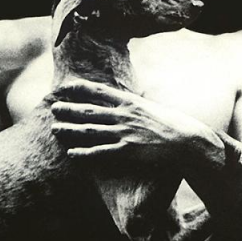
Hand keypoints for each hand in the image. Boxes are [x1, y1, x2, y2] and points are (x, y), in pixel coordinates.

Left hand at [51, 80, 210, 163]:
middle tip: (54, 108)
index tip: (66, 87)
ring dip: (70, 130)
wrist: (188, 141)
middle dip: (69, 109)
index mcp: (130, 102)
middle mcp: (124, 115)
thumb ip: (135, 103)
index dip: (81, 88)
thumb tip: (126, 97)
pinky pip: (101, 152)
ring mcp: (125, 133)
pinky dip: (84, 153)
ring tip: (54, 129)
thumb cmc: (172, 122)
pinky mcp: (128, 151)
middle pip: (90, 111)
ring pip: (91, 131)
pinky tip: (71, 153)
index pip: (100, 92)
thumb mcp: (152, 106)